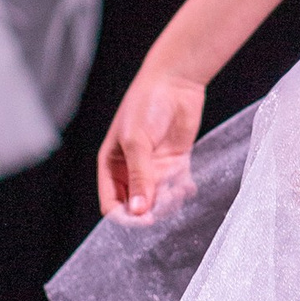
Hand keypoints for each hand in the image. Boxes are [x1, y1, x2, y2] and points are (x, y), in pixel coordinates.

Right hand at [97, 63, 206, 221]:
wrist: (175, 82)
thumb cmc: (146, 105)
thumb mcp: (137, 141)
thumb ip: (139, 177)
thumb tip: (138, 211)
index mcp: (111, 166)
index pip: (112, 204)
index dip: (126, 217)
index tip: (145, 219)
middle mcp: (131, 170)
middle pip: (137, 207)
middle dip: (152, 210)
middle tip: (167, 200)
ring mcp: (154, 168)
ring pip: (159, 201)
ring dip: (170, 202)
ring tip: (179, 189)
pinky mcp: (175, 163)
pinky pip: (177, 188)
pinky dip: (183, 192)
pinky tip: (188, 185)